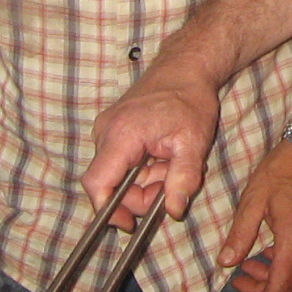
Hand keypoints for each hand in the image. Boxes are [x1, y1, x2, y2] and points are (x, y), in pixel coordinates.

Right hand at [85, 66, 221, 226]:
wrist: (184, 68)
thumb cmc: (189, 99)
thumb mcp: (193, 142)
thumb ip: (183, 178)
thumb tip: (174, 210)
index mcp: (122, 135)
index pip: (98, 183)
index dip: (109, 210)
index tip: (129, 223)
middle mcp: (105, 132)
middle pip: (110, 183)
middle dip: (141, 193)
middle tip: (172, 184)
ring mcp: (106, 130)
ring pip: (117, 174)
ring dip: (145, 180)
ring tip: (171, 163)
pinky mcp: (112, 130)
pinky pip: (121, 162)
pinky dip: (142, 167)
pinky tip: (162, 156)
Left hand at [217, 142, 291, 291]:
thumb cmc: (284, 168)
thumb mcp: (254, 198)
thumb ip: (241, 233)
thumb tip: (227, 262)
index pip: (280, 287)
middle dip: (265, 291)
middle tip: (239, 282)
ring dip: (275, 276)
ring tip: (250, 263)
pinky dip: (288, 263)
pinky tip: (270, 248)